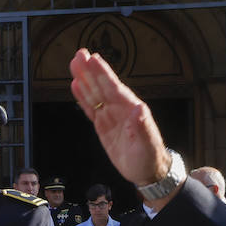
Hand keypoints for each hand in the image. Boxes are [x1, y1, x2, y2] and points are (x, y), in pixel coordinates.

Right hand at [69, 49, 173, 188]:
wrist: (147, 172)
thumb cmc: (150, 157)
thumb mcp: (148, 144)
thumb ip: (142, 126)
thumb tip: (139, 108)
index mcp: (131, 110)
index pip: (114, 88)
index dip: (103, 74)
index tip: (93, 59)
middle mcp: (120, 110)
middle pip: (102, 87)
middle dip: (91, 71)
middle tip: (80, 54)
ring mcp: (111, 117)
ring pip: (94, 94)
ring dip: (85, 79)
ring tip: (75, 64)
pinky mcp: (103, 126)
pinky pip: (91, 109)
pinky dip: (83, 98)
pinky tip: (77, 86)